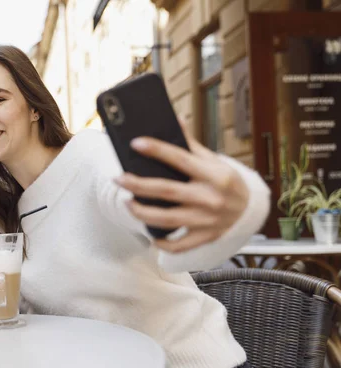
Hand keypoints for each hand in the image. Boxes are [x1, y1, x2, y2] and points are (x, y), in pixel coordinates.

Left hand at [115, 122, 248, 252]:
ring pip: (167, 219)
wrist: (250, 210)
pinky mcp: (205, 237)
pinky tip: (150, 235)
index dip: (157, 150)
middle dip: (138, 185)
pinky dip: (163, 243)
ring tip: (127, 203)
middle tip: (119, 179)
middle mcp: (210, 198)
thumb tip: (175, 120)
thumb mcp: (214, 160)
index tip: (135, 143)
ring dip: (142, 213)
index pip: (180, 159)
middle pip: (166, 191)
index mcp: (214, 174)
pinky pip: (179, 245)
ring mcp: (207, 220)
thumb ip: (192, 145)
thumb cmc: (226, 182)